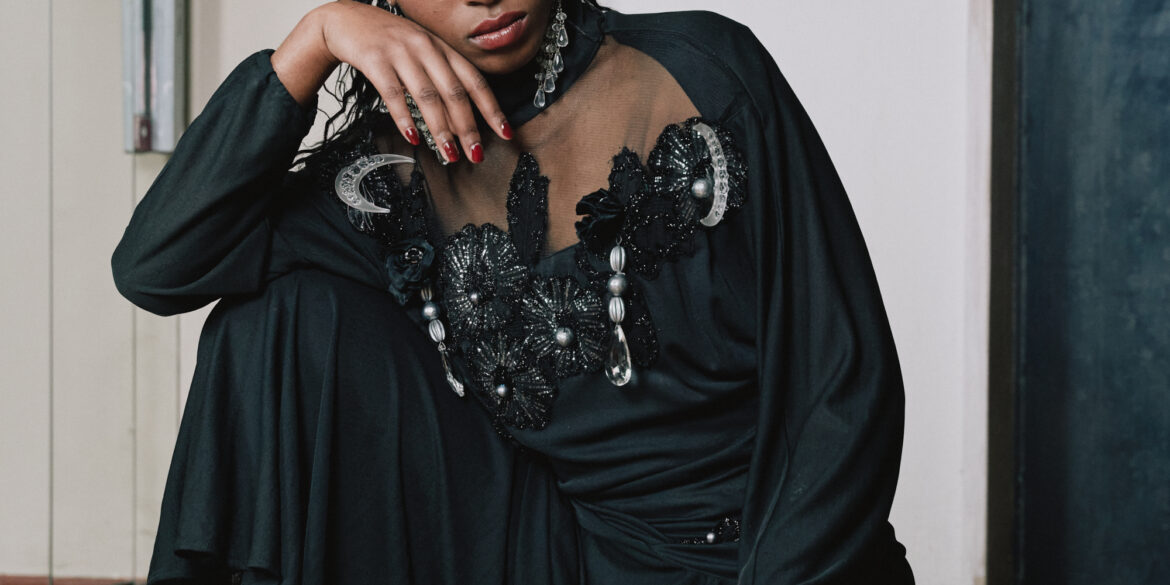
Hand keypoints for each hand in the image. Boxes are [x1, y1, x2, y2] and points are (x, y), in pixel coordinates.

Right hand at [272, 1, 510, 162]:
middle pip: (455, 93)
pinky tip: (413, 138)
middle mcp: (426, 48)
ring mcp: (401, 52)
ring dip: (441, 129)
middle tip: (476, 155)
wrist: (346, 19)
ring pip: (427, 95)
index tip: (505, 133)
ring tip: (449, 154)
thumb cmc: (389, 41)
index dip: (491, 109)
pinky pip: (393, 94)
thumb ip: (442, 77)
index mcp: (442, 48)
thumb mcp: (422, 51)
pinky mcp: (375, 60)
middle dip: (468, 127)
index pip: (475, 81)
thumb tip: (461, 121)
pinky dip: (405, 118)